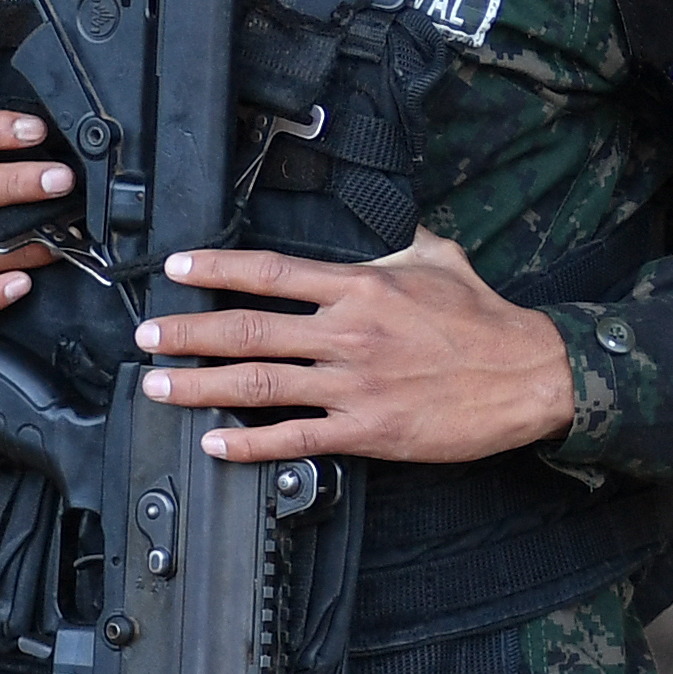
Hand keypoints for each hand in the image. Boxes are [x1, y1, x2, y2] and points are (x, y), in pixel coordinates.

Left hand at [136, 232, 576, 465]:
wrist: (527, 376)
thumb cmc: (484, 319)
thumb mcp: (440, 258)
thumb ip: (399, 243)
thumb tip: (384, 228)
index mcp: (361, 286)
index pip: (272, 272)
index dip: (216, 269)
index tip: (177, 269)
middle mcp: (348, 333)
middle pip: (248, 330)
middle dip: (187, 333)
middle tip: (145, 336)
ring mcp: (354, 385)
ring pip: (258, 385)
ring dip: (199, 387)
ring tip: (158, 386)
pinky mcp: (367, 431)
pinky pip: (293, 440)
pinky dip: (247, 445)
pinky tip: (214, 445)